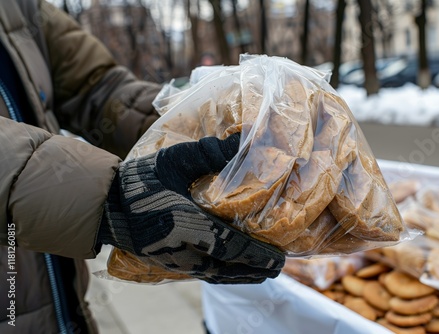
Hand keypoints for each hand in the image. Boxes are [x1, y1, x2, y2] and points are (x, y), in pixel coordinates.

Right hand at [98, 133, 284, 283]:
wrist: (108, 205)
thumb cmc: (142, 179)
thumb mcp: (175, 159)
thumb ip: (210, 153)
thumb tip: (246, 139)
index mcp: (182, 222)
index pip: (226, 245)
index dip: (254, 255)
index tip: (278, 258)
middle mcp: (179, 249)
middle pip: (225, 267)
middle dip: (254, 269)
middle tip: (278, 267)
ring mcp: (172, 261)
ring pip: (214, 276)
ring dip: (241, 276)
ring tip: (262, 274)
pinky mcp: (166, 266)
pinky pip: (201, 276)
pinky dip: (222, 277)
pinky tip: (233, 273)